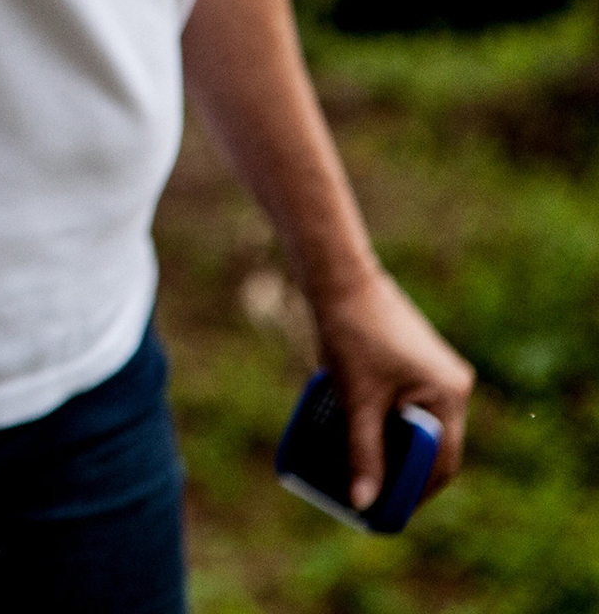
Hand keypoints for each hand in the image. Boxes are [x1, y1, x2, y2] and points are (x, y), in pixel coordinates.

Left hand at [312, 269, 474, 509]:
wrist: (339, 280)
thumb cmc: (351, 335)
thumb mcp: (356, 400)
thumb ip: (362, 452)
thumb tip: (362, 501)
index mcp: (449, 396)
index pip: (442, 462)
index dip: (415, 491)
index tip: (385, 511)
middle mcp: (451, 385)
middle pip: (431, 445)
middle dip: (400, 471)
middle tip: (368, 494)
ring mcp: (435, 372)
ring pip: (416, 426)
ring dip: (391, 447)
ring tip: (359, 468)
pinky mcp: (416, 362)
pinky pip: (407, 406)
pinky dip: (386, 423)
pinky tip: (358, 434)